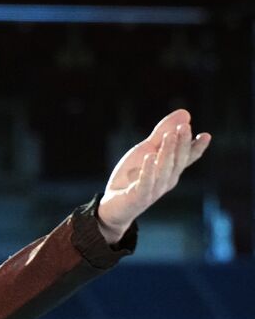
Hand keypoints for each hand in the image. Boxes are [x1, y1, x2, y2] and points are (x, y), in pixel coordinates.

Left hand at [97, 109, 211, 244]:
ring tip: (169, 135)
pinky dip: (147, 170)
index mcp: (170, 169)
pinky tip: (149, 157)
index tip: (205, 135)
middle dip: (182, 143)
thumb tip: (185, 113)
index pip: (187, 158)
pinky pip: (145, 183)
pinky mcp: (138, 197)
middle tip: (184, 126)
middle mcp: (166, 180)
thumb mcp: (145, 150)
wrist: (112, 205)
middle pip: (177, 161)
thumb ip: (162, 134)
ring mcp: (154, 190)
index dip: (196, 148)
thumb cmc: (131, 176)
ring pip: (163, 170)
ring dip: (167, 152)